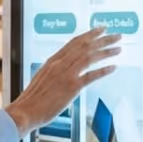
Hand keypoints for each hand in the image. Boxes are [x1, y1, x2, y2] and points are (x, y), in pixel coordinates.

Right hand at [6, 28, 121, 133]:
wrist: (24, 111)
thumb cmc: (32, 99)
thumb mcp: (41, 78)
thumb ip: (54, 71)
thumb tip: (64, 71)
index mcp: (52, 61)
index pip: (74, 42)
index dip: (89, 35)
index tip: (100, 30)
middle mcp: (59, 64)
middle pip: (85, 46)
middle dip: (103, 39)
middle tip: (117, 36)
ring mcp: (66, 74)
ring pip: (89, 57)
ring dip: (106, 51)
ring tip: (118, 48)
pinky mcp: (71, 87)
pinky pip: (91, 76)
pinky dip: (103, 70)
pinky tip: (113, 67)